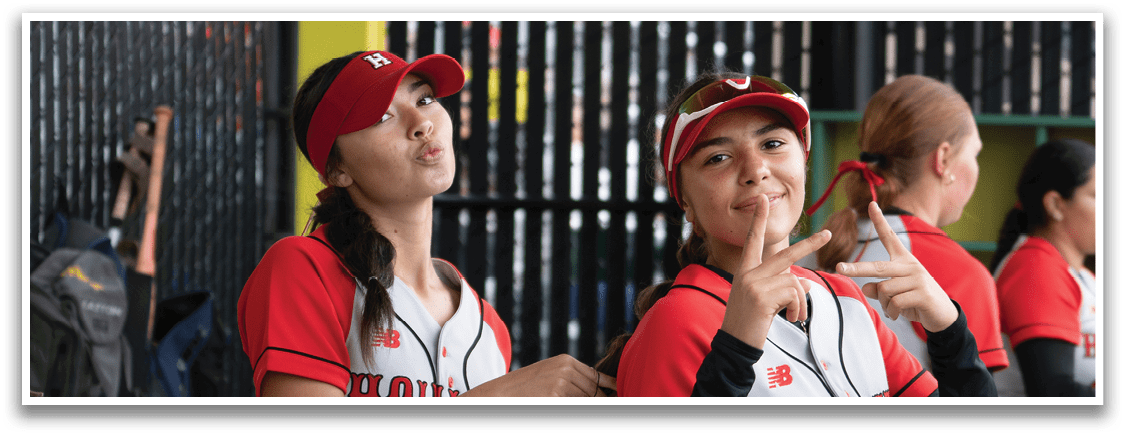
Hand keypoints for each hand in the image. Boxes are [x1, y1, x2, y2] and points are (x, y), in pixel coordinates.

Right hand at [460, 354, 615, 396]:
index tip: (620, 392)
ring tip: (563, 396)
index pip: (598, 376)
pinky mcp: (556, 396)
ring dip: (586, 402)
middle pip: (595, 392)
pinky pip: (574, 404)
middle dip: (599, 400)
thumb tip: (596, 390)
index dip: (611, 387)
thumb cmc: (525, 387)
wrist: (500, 393)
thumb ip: (571, 378)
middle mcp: (567, 369)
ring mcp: (562, 383)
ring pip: (587, 400)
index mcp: (567, 361)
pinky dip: (574, 404)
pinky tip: (557, 399)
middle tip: (611, 400)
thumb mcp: (550, 375)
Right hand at [720, 194, 831, 348]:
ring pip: (794, 281)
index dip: (758, 220)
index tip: (763, 200)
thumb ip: (780, 287)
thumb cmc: (748, 324)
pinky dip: (798, 308)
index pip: (752, 240)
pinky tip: (788, 318)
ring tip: (793, 315)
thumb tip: (806, 284)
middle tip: (828, 234)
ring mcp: (753, 284)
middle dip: (810, 244)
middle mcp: (747, 273)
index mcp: (745, 271)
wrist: (735, 344)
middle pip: (785, 254)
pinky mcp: (761, 297)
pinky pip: (794, 295)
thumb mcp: (763, 301)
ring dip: (800, 301)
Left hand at [835, 201, 957, 331]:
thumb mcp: (894, 293)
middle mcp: (910, 265)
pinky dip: (892, 311)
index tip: (871, 204)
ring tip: (893, 308)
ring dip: (884, 304)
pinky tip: (899, 313)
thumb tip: (866, 288)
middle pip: (877, 267)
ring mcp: (918, 278)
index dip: (880, 221)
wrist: (942, 314)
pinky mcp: (923, 293)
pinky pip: (895, 303)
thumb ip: (879, 288)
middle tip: (839, 268)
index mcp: (903, 260)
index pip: (890, 237)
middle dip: (856, 269)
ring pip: (884, 290)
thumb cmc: (914, 300)